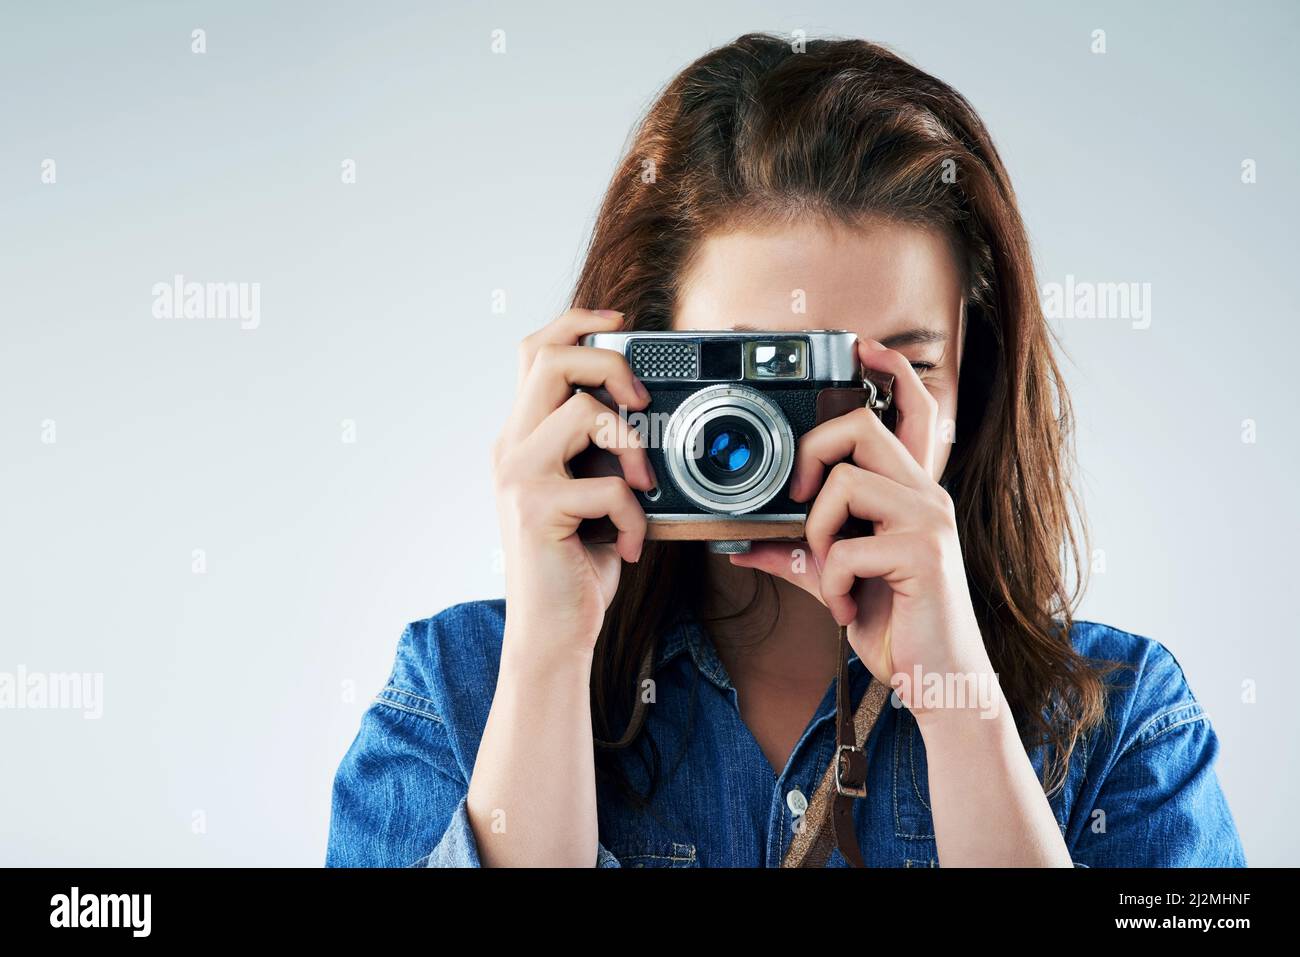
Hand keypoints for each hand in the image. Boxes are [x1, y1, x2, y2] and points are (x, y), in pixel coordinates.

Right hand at [492, 308, 655, 658]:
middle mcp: (512, 448)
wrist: (553, 631)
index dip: (577, 323)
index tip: (621, 324)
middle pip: (550, 359)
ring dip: (631, 444)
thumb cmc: (577, 564)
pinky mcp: (537, 510)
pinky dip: (634, 516)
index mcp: (523, 436)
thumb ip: (600, 450)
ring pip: (581, 411)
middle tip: (643, 401)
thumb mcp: (589, 493)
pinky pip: (607, 486)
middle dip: (610, 365)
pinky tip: (629, 545)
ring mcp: (519, 477)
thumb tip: (647, 410)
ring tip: (642, 486)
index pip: (535, 351)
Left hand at [728, 339, 996, 722]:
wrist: (937, 680)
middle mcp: (927, 495)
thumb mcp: (833, 581)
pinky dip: (829, 582)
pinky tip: (844, 608)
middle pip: (862, 427)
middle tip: (799, 500)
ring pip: (846, 482)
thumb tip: (740, 543)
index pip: (913, 411)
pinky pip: (846, 547)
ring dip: (817, 531)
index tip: (860, 348)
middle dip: (814, 452)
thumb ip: (796, 554)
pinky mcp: (922, 555)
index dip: (890, 371)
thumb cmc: (895, 624)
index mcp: (911, 492)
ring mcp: (929, 521)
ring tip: (829, 571)